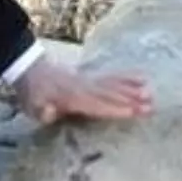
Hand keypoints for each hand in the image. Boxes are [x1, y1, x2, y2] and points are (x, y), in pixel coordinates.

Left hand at [14, 56, 151, 123]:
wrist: (30, 69)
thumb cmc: (32, 94)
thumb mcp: (31, 106)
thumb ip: (42, 111)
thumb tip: (50, 111)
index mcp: (70, 97)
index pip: (96, 104)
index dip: (114, 107)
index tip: (132, 111)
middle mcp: (84, 87)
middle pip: (110, 94)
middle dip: (131, 100)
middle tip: (151, 106)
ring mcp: (89, 80)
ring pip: (114, 84)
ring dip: (133, 89)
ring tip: (151, 94)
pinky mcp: (92, 76)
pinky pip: (112, 76)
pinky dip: (127, 76)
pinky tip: (142, 77)